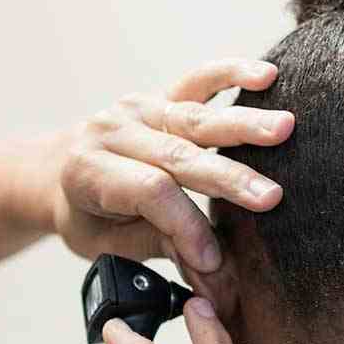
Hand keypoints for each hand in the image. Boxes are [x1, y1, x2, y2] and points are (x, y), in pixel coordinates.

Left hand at [50, 58, 294, 315]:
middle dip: (227, 178)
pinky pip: (198, 81)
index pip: (150, 192)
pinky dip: (231, 74)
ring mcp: (136, 108)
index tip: (214, 258)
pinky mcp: (159, 96)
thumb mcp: (106, 243)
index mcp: (88, 170)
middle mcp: (111, 132)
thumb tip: (213, 269)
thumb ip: (158, 245)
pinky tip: (266, 75)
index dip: (185, 225)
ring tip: (285, 129)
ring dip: (243, 125)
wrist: (58, 173)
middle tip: (270, 197)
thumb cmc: (86, 216)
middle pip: (177, 153)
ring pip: (194, 117)